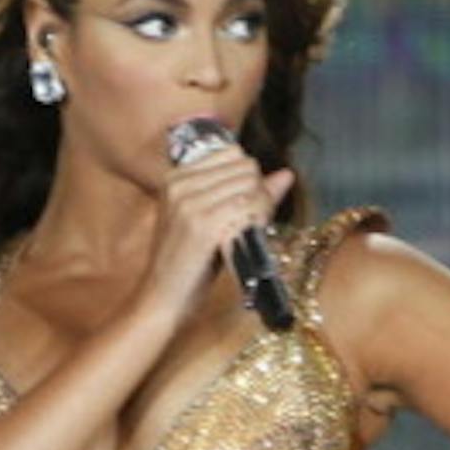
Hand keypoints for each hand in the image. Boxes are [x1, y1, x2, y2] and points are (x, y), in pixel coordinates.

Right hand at [145, 140, 294, 325]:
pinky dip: (258, 221)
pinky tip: (248, 239)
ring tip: (246, 233)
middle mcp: (180, 182)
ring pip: (250, 185)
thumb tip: (287, 173)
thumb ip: (249, 192)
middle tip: (249, 223)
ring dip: (259, 209)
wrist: (162, 296)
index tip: (244, 206)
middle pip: (245, 167)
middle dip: (257, 192)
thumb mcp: (212, 219)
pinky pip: (249, 207)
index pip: (233, 153)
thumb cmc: (189, 260)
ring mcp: (190, 202)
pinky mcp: (204, 224)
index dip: (249, 179)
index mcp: (177, 175)